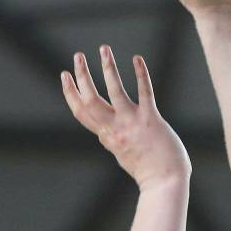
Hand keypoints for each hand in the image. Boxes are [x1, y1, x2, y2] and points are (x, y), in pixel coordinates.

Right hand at [61, 46, 189, 188]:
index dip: (70, 93)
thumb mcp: (120, 154)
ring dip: (108, 68)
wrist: (165, 181)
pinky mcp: (151, 119)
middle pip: (91, 100)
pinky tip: (137, 59)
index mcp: (106, 136)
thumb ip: (110, 141)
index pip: (81, 112)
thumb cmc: (147, 170)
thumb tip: (101, 135)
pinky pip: (145, 93)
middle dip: (82, 76)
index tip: (65, 75)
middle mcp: (115, 129)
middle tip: (77, 55)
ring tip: (103, 49)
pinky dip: (140, 75)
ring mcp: (132, 123)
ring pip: (114, 92)